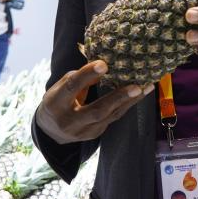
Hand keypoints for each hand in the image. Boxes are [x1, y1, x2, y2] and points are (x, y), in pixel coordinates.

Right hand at [35, 60, 153, 144]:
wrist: (51, 131)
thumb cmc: (57, 100)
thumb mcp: (61, 87)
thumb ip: (80, 78)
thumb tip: (105, 68)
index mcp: (55, 103)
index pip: (72, 87)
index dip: (87, 75)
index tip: (104, 64)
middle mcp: (69, 121)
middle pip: (96, 110)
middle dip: (118, 98)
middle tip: (136, 86)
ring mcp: (83, 132)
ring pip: (110, 116)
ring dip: (130, 101)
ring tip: (147, 87)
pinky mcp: (94, 134)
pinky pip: (113, 118)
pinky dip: (126, 105)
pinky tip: (139, 94)